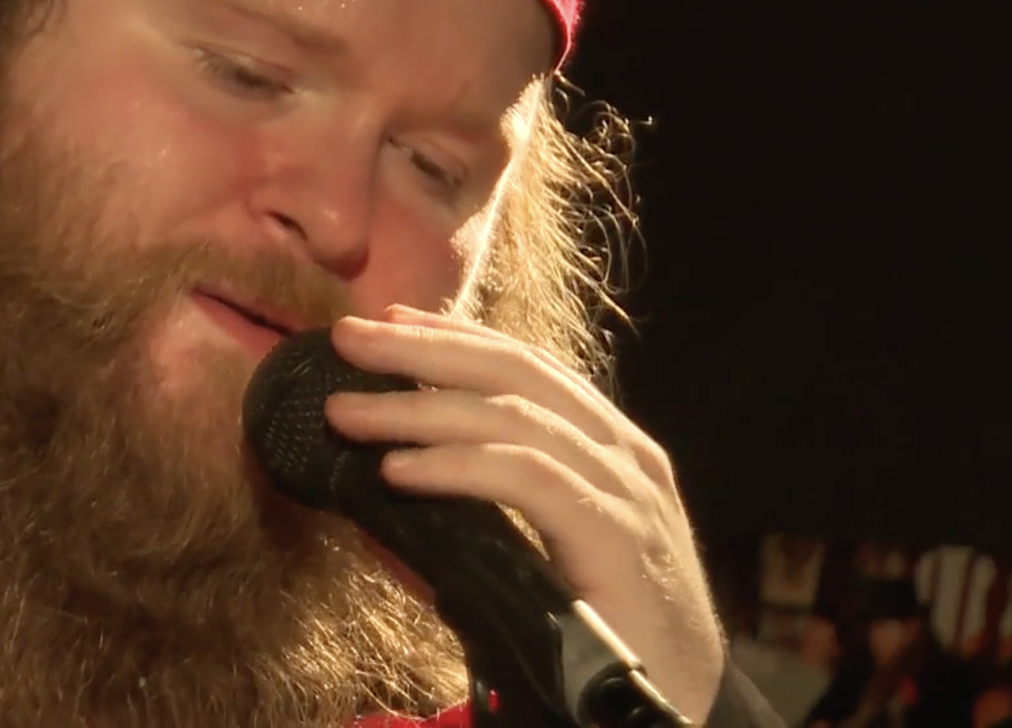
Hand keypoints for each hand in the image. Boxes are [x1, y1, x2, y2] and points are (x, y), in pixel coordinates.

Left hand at [321, 304, 725, 724]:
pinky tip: (397, 470)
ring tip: (345, 414)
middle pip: (515, 374)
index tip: (385, 321)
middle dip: (423, 350)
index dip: (454, 338)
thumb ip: (452, 525)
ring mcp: (626, 493)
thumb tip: (365, 491)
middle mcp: (623, 456)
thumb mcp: (516, 565)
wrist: (666, 713)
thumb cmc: (594, 638)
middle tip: (346, 338)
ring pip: (514, 419)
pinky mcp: (618, 537)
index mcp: (606, 450)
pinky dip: (455, 467)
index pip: (526, 368)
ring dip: (417, 409)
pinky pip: (528, 480)